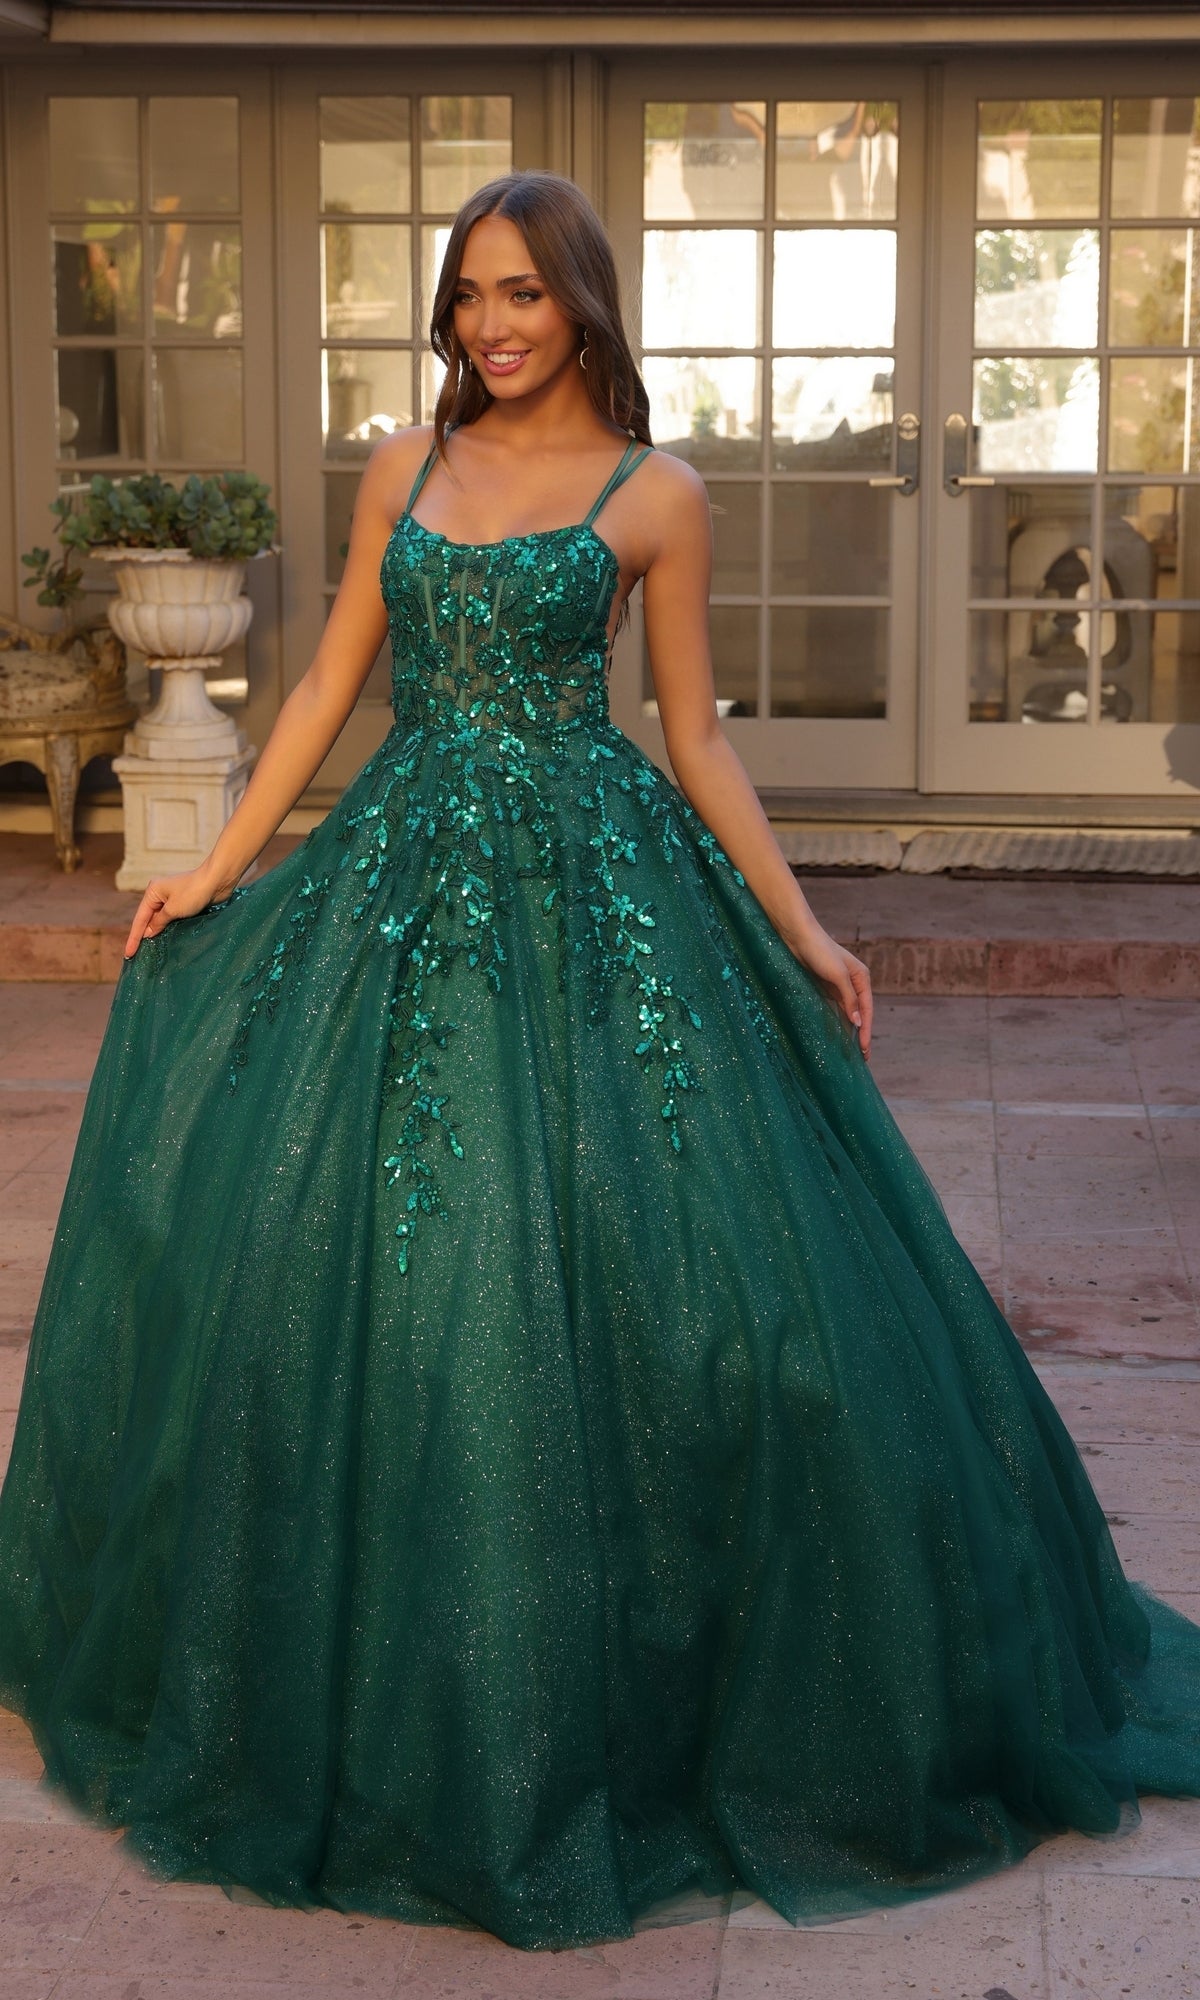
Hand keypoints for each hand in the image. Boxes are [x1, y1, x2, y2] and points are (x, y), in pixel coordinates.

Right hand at [123, 863, 232, 958]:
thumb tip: (148, 933)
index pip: (140, 919)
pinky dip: (165, 929)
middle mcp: (159, 894)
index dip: (134, 938)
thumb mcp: (173, 910)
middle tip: (133, 955)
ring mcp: (171, 899)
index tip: (128, 954)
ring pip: (159, 919)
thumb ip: (159, 922)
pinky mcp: (183, 903)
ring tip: (145, 951)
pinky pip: (170, 919)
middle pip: (147, 919)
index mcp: (153, 892)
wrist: (217, 881)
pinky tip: (162, 940)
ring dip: (154, 933)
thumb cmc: (194, 893)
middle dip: (141, 936)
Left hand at [785, 922, 872, 1059]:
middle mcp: (853, 983)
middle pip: (859, 1013)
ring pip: (847, 1013)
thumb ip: (849, 998)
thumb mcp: (837, 975)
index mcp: (861, 978)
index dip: (866, 1031)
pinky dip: (837, 1022)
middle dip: (861, 1034)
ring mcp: (838, 986)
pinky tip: (836, 1035)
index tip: (864, 1050)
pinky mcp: (824, 988)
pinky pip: (834, 1009)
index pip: (867, 1010)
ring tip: (850, 1051)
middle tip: (862, 1057)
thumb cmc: (819, 951)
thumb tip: (859, 1022)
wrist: (797, 936)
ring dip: (849, 1030)